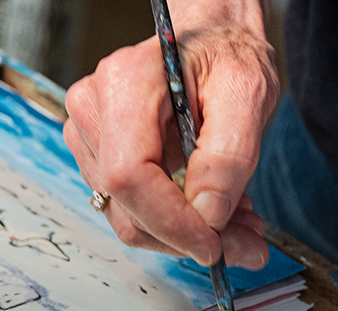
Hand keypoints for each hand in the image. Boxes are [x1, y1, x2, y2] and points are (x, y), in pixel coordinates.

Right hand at [63, 3, 278, 268]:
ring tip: (236, 216)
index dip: (171, 222)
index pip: (129, 176)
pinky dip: (174, 220)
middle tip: (246, 240)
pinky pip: (131, 209)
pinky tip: (210, 205)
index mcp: (125, 85)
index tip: (214, 245)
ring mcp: (89, 135)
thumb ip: (229, 155)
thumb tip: (209, 215)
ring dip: (185, 231)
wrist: (210, 38)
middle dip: (187, 236)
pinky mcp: (98, 156)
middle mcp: (94, 109)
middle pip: (127, 206)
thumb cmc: (225, 54)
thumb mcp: (248, 93)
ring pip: (129, 217)